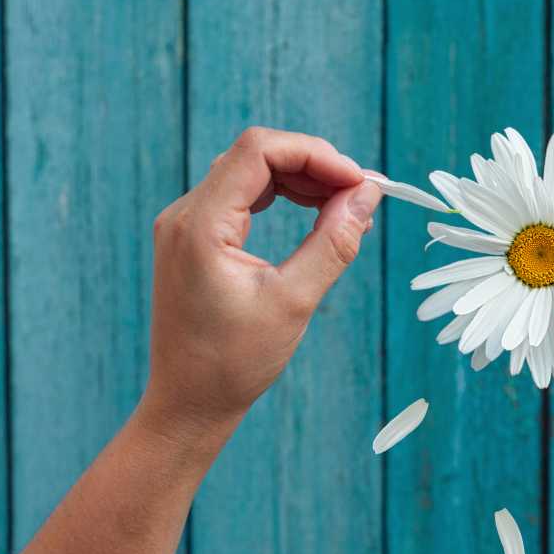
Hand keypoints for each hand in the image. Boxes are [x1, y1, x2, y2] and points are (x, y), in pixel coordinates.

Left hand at [141, 127, 380, 442]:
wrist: (188, 402)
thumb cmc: (233, 363)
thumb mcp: (294, 301)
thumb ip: (333, 242)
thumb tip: (367, 195)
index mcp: (201, 226)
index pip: (259, 151)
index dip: (316, 155)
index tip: (359, 183)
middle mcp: (185, 214)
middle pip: (256, 155)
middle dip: (314, 165)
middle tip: (361, 195)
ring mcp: (186, 224)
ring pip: (251, 171)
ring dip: (301, 178)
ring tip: (346, 205)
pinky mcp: (195, 236)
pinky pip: (242, 195)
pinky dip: (282, 195)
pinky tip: (316, 212)